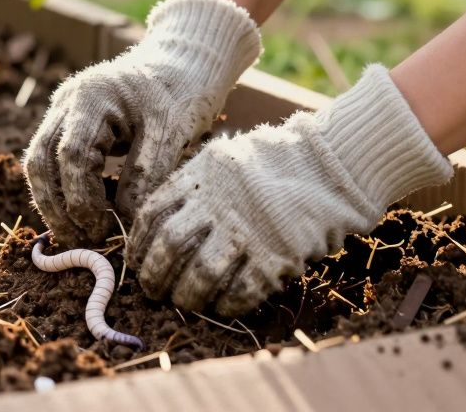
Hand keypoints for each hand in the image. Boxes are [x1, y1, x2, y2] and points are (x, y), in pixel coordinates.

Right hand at [24, 0, 261, 245]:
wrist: (181, 65)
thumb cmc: (181, 95)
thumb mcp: (172, 134)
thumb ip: (146, 177)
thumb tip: (122, 224)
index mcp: (91, 96)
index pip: (71, 154)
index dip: (81, 198)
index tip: (103, 228)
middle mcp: (67, 101)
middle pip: (40, 161)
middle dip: (57, 207)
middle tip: (83, 242)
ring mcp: (62, 110)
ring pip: (38, 163)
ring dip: (53, 203)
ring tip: (80, 235)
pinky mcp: (67, 123)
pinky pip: (51, 161)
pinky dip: (62, 190)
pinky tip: (86, 213)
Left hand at [127, 65, 451, 314]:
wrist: (329, 164)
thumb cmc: (272, 162)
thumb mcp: (222, 158)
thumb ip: (192, 185)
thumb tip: (160, 224)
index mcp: (200, 176)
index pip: (153, 214)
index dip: (138, 243)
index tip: (135, 261)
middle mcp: (218, 203)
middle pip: (171, 246)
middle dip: (155, 274)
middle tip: (151, 291)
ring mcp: (247, 230)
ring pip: (201, 273)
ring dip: (187, 295)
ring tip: (182, 302)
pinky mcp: (275, 255)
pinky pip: (242, 289)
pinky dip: (227, 303)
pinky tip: (221, 306)